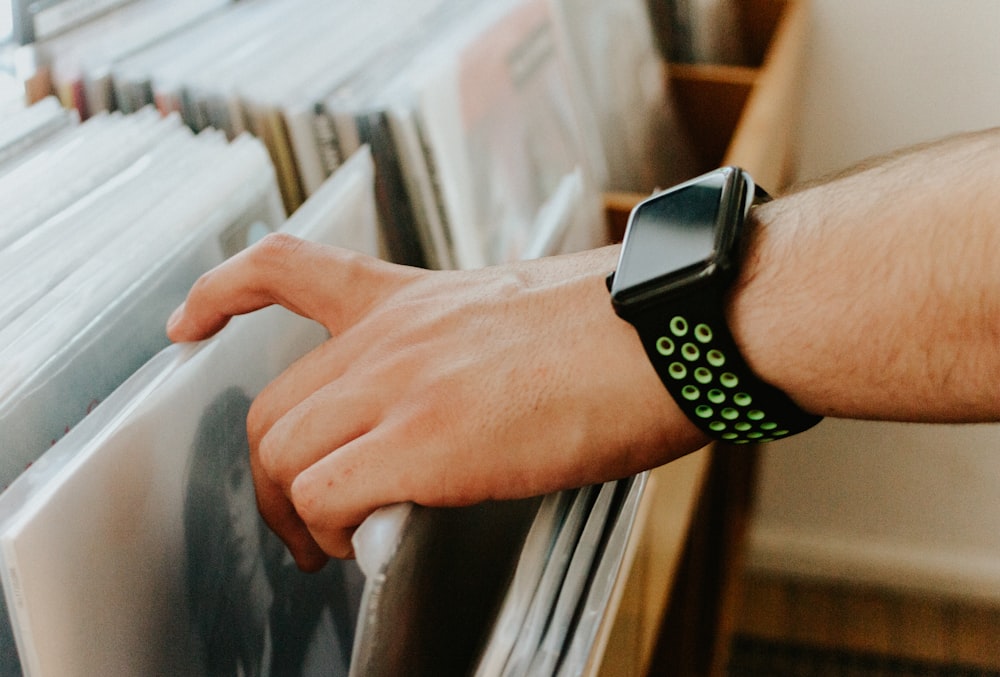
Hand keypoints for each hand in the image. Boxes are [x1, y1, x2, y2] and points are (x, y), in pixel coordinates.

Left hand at [167, 234, 706, 568]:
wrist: (673, 326)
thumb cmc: (621, 324)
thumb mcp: (516, 310)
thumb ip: (458, 352)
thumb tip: (450, 409)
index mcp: (413, 298)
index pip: (286, 268)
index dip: (221, 293)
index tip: (188, 322)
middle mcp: (391, 337)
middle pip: (272, 407)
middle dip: (269, 472)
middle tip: (301, 514)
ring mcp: (403, 386)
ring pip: (283, 454)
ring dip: (291, 511)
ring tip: (325, 545)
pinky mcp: (428, 441)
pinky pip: (326, 496)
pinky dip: (328, 529)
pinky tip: (360, 545)